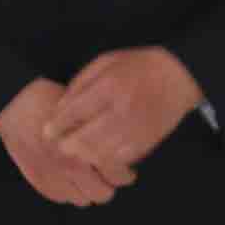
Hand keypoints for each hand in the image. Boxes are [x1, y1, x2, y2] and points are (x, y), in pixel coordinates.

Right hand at [0, 78, 131, 206]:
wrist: (13, 105)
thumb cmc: (48, 100)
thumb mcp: (84, 109)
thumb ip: (101, 131)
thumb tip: (120, 144)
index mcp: (85, 147)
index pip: (117, 175)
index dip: (125, 174)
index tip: (125, 170)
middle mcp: (70, 166)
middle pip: (102, 194)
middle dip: (108, 185)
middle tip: (107, 176)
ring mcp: (53, 176)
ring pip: (82, 200)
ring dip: (87, 190)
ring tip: (87, 178)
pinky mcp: (37, 179)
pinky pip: (59, 198)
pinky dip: (67, 191)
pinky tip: (68, 179)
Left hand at [45, 47, 204, 177]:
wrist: (178, 76)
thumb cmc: (137, 67)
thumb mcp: (104, 63)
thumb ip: (80, 84)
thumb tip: (59, 109)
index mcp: (109, 87)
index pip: (75, 112)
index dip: (57, 126)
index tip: (46, 132)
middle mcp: (122, 110)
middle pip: (85, 140)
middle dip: (67, 146)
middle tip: (59, 146)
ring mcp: (135, 128)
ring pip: (101, 154)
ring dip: (85, 157)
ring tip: (76, 153)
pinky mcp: (146, 142)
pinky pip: (119, 160)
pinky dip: (105, 161)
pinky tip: (98, 156)